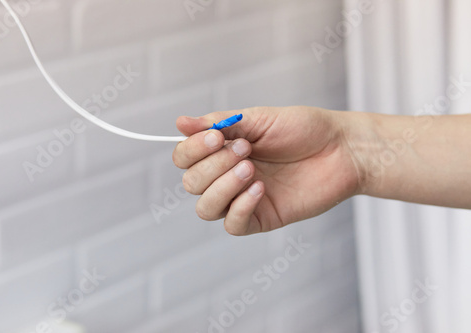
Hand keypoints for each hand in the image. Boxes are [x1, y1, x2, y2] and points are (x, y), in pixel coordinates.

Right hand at [172, 106, 360, 235]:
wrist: (341, 149)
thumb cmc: (303, 129)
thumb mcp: (257, 119)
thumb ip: (218, 123)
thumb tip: (179, 123)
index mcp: (222, 150)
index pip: (184, 158)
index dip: (193, 149)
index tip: (217, 137)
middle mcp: (227, 176)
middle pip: (191, 183)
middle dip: (213, 165)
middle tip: (246, 150)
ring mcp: (242, 198)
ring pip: (206, 208)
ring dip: (222, 186)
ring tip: (251, 169)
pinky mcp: (261, 217)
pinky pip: (233, 224)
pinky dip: (240, 206)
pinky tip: (261, 189)